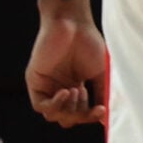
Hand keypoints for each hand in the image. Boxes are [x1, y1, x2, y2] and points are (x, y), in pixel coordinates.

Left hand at [25, 0, 106, 126]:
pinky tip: (67, 91)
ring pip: (53, 115)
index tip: (103, 110)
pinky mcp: (35, 82)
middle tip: (89, 101)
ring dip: (69, 110)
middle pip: (67, 118)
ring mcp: (47, 86)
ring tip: (79, 91)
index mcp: (77, 87)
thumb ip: (102, 94)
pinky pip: (41, 106)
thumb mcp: (102, 73)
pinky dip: (55, 104)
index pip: (81, 113)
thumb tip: (107, 118)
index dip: (91, 116)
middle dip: (80, 115)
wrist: (73, 24)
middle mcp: (61, 89)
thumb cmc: (90, 44)